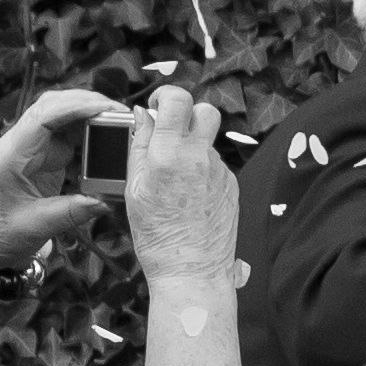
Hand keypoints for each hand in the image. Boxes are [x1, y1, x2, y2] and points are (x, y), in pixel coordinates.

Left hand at [0, 87, 126, 267]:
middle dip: (86, 102)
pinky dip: (89, 126)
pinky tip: (108, 132)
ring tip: (119, 119)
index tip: (105, 108)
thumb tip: (106, 200)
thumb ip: (74, 211)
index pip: (42, 117)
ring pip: (61, 113)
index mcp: (11, 157)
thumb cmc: (7, 232)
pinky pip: (68, 129)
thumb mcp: (40, 226)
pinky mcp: (45, 152)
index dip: (74, 107)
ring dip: (89, 111)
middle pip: (52, 106)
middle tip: (120, 112)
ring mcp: (32, 146)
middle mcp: (19, 144)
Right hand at [120, 86, 243, 282]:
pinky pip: (214, 166)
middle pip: (205, 111)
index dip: (166, 96)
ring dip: (191, 147)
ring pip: (208, 143)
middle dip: (187, 115)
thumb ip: (138, 146)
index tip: (157, 107)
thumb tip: (143, 115)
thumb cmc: (156, 234)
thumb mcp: (134, 188)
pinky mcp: (232, 185)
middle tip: (170, 133)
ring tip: (174, 176)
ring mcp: (220, 171)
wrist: (192, 269)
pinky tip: (189, 194)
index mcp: (170, 154)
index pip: (178, 100)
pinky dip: (201, 170)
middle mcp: (200, 158)